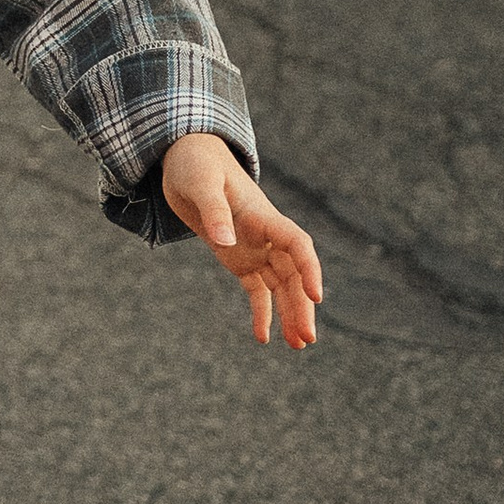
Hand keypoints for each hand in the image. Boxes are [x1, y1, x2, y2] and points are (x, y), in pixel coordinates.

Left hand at [159, 135, 322, 347]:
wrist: (186, 157)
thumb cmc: (196, 164)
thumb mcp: (201, 184)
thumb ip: (214, 210)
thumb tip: (225, 241)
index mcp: (263, 216)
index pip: (297, 245)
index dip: (310, 269)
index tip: (317, 296)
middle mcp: (265, 235)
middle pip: (293, 274)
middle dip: (302, 306)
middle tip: (307, 340)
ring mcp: (254, 247)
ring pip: (280, 286)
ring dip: (289, 314)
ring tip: (298, 346)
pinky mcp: (237, 257)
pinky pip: (256, 289)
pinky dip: (261, 312)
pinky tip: (263, 338)